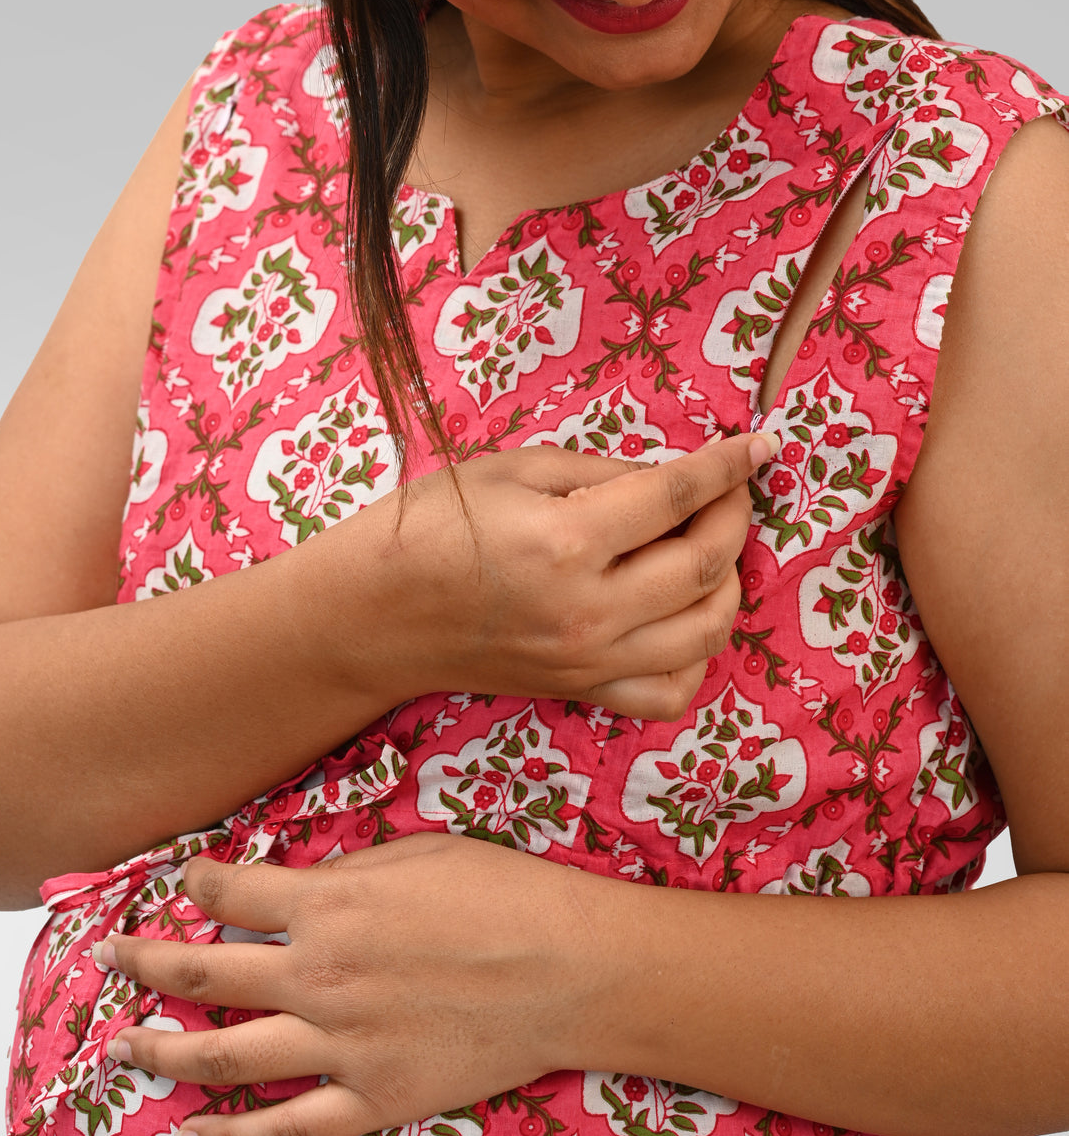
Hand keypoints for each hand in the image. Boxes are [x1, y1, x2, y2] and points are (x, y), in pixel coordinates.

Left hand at [96, 836, 610, 1135]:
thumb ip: (347, 872)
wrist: (571, 969)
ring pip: (225, 1056)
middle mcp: (320, 976)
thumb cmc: (503, 893)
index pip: (232, 891)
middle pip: (205, 972)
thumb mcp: (419, 852)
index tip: (186, 880)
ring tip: (124, 1045)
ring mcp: (342, 1045)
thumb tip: (300, 886)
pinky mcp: (373, 1098)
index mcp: (332, 905)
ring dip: (162, 1050)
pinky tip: (190, 1134)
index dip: (197, 882)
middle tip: (114, 954)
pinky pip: (286, 1127)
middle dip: (147, 961)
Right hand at [345, 429, 778, 719]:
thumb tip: (670, 480)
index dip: (729, 466)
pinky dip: (698, 654)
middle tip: (733, 488)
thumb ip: (600, 473)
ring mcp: (589, 660)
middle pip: (706, 565)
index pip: (677, 498)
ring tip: (710, 546)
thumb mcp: (512, 470)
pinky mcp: (582, 690)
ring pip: (707, 632)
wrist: (373, 615)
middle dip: (736, 516)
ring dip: (729, 582)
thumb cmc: (433, 526)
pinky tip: (683, 615)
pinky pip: (671, 690)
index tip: (762, 445)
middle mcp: (589, 609)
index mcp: (567, 540)